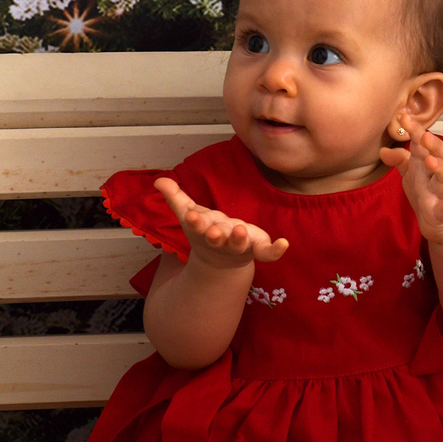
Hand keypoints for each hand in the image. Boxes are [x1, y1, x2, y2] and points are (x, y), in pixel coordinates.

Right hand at [154, 177, 288, 268]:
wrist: (221, 261)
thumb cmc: (205, 231)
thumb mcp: (190, 214)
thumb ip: (176, 198)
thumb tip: (158, 180)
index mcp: (204, 232)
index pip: (197, 227)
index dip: (195, 223)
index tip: (192, 216)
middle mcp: (221, 241)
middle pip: (218, 240)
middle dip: (216, 236)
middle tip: (214, 232)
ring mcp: (240, 247)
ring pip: (240, 245)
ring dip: (239, 240)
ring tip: (240, 230)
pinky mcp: (257, 249)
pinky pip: (268, 253)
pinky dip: (276, 250)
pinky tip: (284, 243)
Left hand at [378, 115, 442, 243]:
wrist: (442, 220)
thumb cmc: (425, 189)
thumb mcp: (410, 172)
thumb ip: (399, 159)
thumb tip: (383, 150)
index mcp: (426, 162)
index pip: (422, 142)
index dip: (414, 130)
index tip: (403, 117)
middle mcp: (435, 174)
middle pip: (439, 155)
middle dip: (433, 145)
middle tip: (424, 136)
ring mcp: (441, 192)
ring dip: (440, 168)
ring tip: (431, 161)